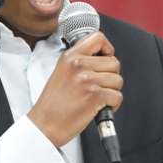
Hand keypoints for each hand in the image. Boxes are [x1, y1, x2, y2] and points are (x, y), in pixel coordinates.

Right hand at [28, 31, 122, 146]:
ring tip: (97, 98)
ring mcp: (87, 80)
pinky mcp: (94, 96)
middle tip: (98, 87)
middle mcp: (78, 65)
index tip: (105, 59)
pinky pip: (117, 96)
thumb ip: (79, 61)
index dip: (107, 49)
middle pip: (114, 62)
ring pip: (118, 80)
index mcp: (69, 56)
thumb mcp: (61, 72)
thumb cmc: (53, 104)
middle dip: (111, 77)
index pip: (98, 37)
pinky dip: (113, 105)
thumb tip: (103, 58)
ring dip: (112, 92)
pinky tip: (100, 108)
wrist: (45, 125)